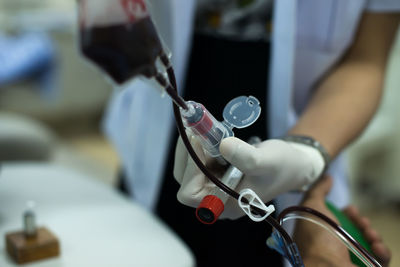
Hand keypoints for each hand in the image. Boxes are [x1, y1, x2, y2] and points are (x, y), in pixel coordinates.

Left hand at [173, 136, 324, 218]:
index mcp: (226, 204)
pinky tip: (206, 134)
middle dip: (188, 154)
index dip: (189, 169)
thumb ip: (245, 157)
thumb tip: (222, 145)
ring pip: (188, 170)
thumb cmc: (282, 166)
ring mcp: (215, 187)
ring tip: (203, 130)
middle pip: (185, 181)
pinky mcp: (216, 174)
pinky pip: (198, 162)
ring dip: (192, 148)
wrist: (293, 164)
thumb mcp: (266, 161)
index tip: (198, 141)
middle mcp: (216, 199)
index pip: (191, 193)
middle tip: (196, 131)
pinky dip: (198, 147)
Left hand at [294, 176, 390, 266]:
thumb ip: (318, 190)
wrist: (324, 266)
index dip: (347, 214)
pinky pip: (380, 258)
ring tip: (370, 234)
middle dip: (362, 222)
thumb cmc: (315, 238)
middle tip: (362, 221)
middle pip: (356, 232)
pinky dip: (381, 251)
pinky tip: (376, 247)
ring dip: (373, 235)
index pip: (339, 222)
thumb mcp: (311, 206)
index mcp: (321, 235)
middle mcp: (335, 248)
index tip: (350, 209)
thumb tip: (327, 177)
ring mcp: (351, 260)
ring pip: (370, 243)